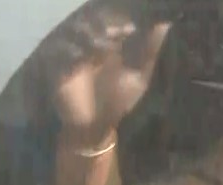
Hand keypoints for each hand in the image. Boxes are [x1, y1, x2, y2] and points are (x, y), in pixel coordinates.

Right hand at [42, 4, 170, 146]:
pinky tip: (84, 58)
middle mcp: (87, 48)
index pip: (109, 22)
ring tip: (103, 47)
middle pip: (89, 23)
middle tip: (116, 34)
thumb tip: (165, 24)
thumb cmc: (117, 103)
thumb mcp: (139, 76)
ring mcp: (71, 58)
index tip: (130, 29)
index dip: (118, 20)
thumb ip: (149, 51)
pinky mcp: (57, 71)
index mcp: (106, 46)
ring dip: (88, 36)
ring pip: (73, 34)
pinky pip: (58, 53)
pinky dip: (70, 51)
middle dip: (102, 25)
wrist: (94, 127)